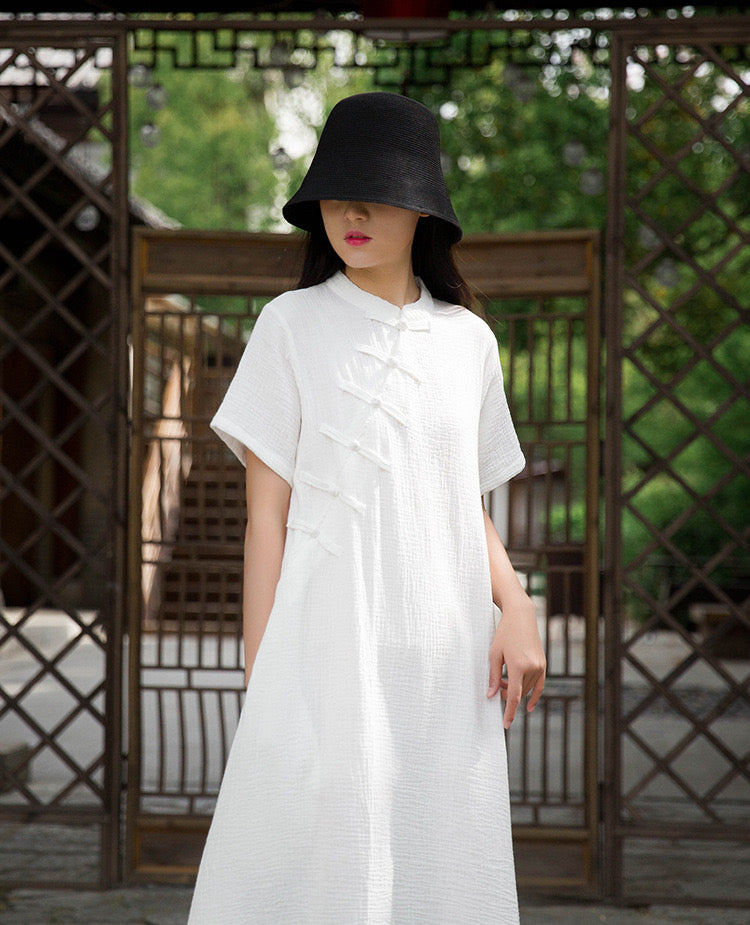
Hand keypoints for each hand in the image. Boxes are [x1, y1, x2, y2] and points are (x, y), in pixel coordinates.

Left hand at [486, 594, 545, 728]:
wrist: (521, 617)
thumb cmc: (504, 633)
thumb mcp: (494, 654)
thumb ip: (493, 676)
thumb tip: (491, 695)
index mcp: (518, 666)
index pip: (513, 695)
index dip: (509, 711)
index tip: (506, 724)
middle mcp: (531, 667)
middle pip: (519, 692)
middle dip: (506, 694)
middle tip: (496, 686)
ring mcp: (539, 666)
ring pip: (527, 689)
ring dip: (516, 690)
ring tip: (503, 679)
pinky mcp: (543, 664)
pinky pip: (539, 685)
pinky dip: (534, 695)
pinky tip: (529, 706)